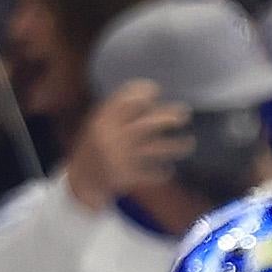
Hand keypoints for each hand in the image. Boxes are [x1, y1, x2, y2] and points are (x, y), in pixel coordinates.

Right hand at [63, 80, 187, 211]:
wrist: (81, 182)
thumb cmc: (94, 149)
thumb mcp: (97, 126)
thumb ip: (116, 113)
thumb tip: (146, 95)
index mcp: (102, 122)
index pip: (123, 101)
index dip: (140, 92)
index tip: (155, 88)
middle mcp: (111, 137)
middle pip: (145, 124)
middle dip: (167, 117)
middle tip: (185, 112)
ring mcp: (120, 157)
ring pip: (154, 149)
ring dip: (175, 146)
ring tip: (190, 143)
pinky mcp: (126, 176)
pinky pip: (151, 173)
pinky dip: (162, 173)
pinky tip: (170, 170)